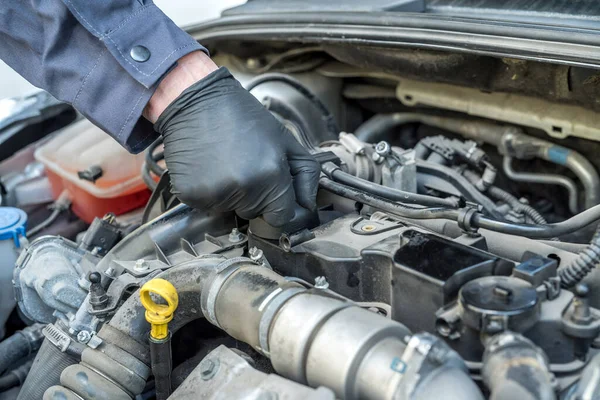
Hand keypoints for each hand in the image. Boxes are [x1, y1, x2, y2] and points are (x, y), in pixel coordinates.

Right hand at [152, 67, 319, 225]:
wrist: (196, 99)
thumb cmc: (240, 115)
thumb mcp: (283, 138)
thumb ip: (305, 174)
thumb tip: (309, 206)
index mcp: (272, 175)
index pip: (281, 217)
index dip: (277, 206)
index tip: (270, 192)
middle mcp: (245, 189)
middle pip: (254, 214)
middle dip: (253, 197)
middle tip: (242, 165)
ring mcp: (215, 194)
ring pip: (229, 211)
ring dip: (229, 195)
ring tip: (223, 163)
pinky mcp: (190, 195)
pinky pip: (205, 206)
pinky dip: (207, 192)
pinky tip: (207, 168)